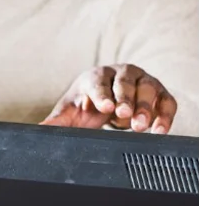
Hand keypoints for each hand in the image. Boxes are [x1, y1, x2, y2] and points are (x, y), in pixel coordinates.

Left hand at [40, 64, 175, 133]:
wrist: (107, 100)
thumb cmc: (87, 105)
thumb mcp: (70, 112)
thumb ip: (56, 122)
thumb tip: (37, 131)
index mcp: (98, 76)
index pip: (99, 82)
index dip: (102, 94)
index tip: (104, 107)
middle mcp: (123, 74)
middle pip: (126, 82)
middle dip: (126, 99)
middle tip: (124, 115)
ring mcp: (144, 82)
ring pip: (149, 89)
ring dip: (146, 107)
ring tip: (140, 127)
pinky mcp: (160, 94)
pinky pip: (167, 103)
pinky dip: (166, 115)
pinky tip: (160, 130)